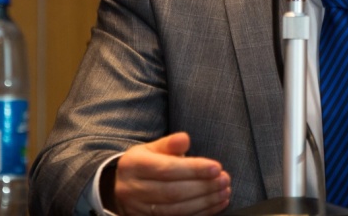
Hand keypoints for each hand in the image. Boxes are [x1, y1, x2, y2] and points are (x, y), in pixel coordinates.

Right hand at [114, 132, 230, 215]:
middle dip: (203, 187)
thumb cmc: (144, 163)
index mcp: (134, 165)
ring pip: (175, 209)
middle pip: (172, 192)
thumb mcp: (152, 148)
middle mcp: (133, 189)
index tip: (216, 167)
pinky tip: (215, 205)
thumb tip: (184, 139)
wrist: (123, 187)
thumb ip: (169, 143)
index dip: (193, 169)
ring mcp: (139, 209)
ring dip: (204, 202)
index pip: (166, 169)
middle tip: (224, 180)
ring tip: (224, 192)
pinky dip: (200, 213)